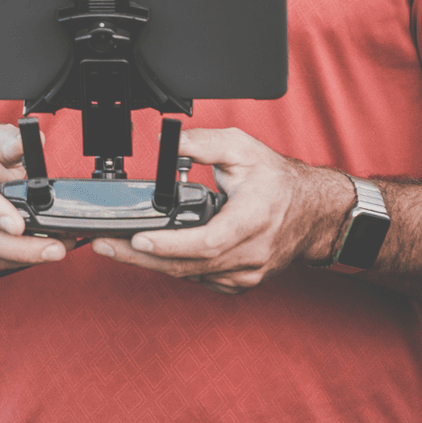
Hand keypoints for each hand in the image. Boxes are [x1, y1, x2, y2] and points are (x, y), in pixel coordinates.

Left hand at [90, 127, 348, 292]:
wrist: (315, 212)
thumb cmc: (280, 182)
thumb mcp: (243, 147)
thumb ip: (203, 143)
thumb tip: (167, 141)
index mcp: (252, 219)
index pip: (207, 241)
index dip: (170, 244)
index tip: (139, 238)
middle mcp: (250, 253)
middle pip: (188, 265)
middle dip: (141, 257)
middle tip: (105, 246)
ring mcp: (247, 272)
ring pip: (190, 277)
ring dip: (151, 265)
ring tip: (116, 249)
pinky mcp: (242, 282)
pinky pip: (200, 280)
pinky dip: (173, 269)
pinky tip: (149, 257)